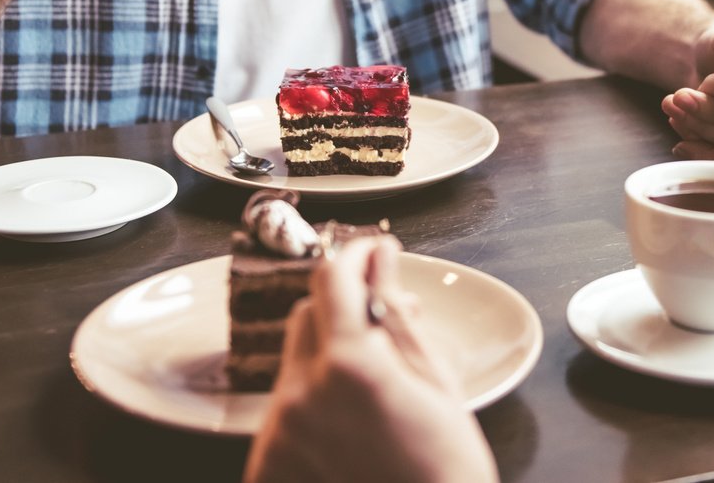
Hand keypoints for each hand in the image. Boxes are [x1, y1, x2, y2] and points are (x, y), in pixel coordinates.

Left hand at [244, 237, 498, 482]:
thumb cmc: (446, 468)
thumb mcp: (435, 382)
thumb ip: (397, 316)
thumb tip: (382, 260)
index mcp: (350, 363)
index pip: (333, 278)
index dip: (354, 255)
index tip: (372, 252)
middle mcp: (301, 393)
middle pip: (306, 317)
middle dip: (341, 311)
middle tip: (381, 325)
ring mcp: (278, 434)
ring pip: (293, 366)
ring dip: (326, 360)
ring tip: (372, 391)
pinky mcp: (266, 466)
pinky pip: (284, 413)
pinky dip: (312, 406)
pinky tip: (349, 427)